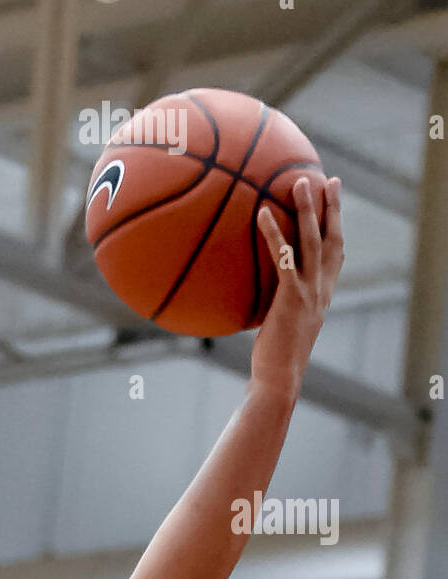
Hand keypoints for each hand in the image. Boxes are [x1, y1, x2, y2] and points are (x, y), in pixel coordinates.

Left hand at [251, 176, 343, 398]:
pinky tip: (261, 213)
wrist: (279, 378)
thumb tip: (264, 300)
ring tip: (302, 182)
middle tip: (331, 180)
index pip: (336, 255)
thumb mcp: (283, 327)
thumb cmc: (275, 359)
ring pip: (313, 241)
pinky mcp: (291, 297)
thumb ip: (281, 307)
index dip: (337, 228)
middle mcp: (321, 290)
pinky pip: (282, 257)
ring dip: (309, 209)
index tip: (336, 205)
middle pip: (332, 239)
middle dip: (332, 208)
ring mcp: (308, 292)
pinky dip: (273, 233)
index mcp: (322, 296)